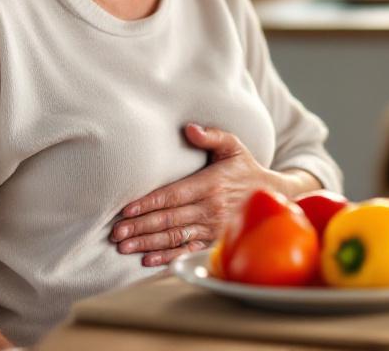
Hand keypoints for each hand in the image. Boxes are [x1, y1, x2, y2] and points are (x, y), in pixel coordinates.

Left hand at [110, 124, 289, 266]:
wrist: (272, 194)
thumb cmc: (245, 167)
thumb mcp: (233, 145)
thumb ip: (212, 135)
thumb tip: (189, 127)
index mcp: (210, 184)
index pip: (172, 195)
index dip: (148, 203)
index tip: (126, 210)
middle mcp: (210, 208)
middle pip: (168, 219)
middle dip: (139, 227)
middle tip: (115, 233)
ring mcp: (213, 228)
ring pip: (174, 237)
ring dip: (147, 243)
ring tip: (123, 247)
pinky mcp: (215, 241)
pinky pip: (188, 250)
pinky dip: (167, 257)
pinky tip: (148, 260)